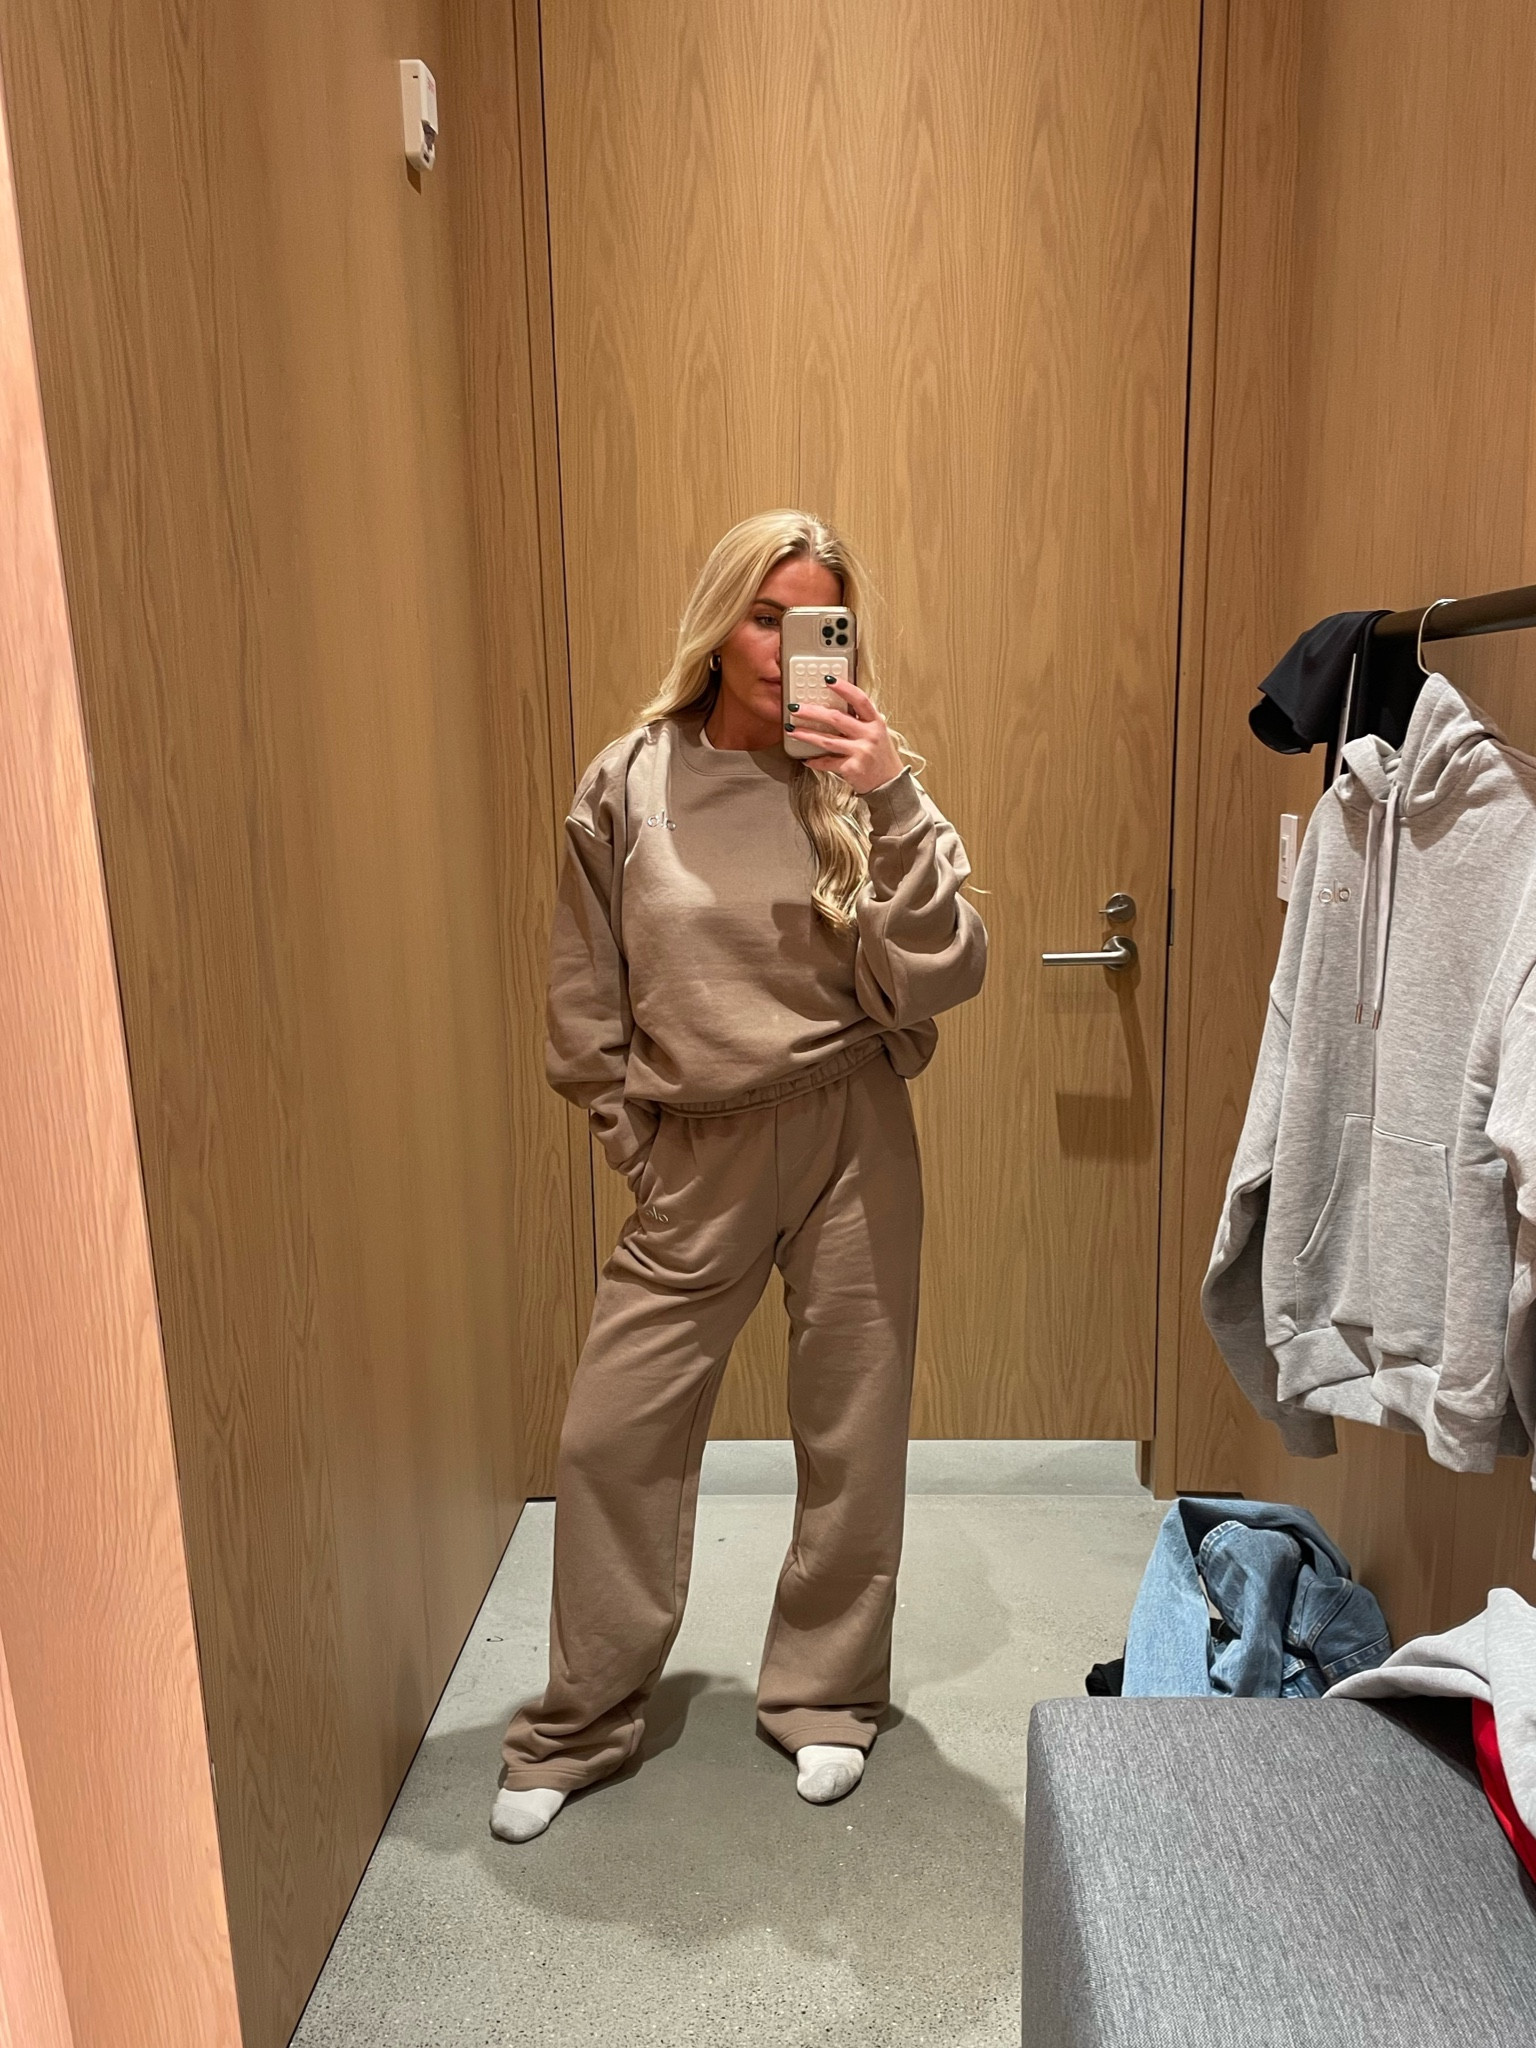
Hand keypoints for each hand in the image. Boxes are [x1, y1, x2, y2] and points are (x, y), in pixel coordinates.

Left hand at [786, 679, 903, 794]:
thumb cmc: (880, 756)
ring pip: (827, 740)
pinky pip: (828, 762)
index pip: (860, 699)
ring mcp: (861, 752)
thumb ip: (861, 720)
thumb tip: (834, 706)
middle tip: (795, 708)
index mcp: (875, 722)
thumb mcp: (876, 733)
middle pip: (837, 718)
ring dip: (806, 734)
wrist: (889, 783)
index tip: (827, 679)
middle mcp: (869, 735)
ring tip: (791, 730)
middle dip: (812, 712)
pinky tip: (806, 758)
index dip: (844, 688)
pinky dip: (815, 761)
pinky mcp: (852, 768)